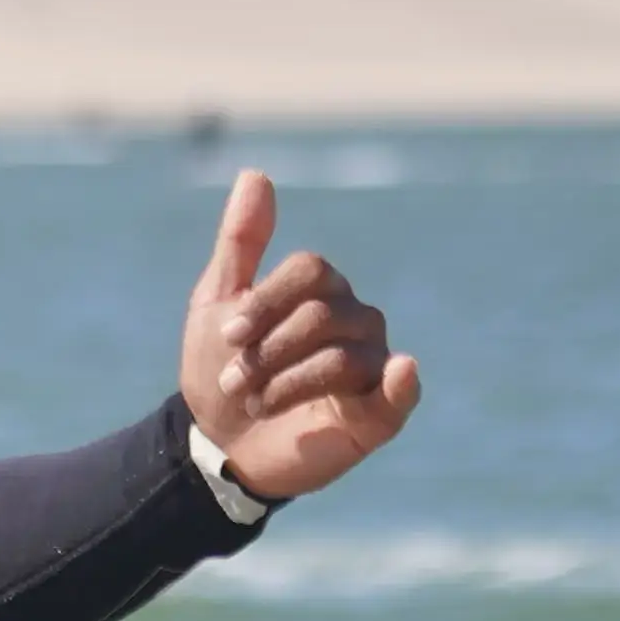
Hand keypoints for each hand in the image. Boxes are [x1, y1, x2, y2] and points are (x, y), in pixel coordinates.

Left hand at [181, 170, 422, 500]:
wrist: (217, 446)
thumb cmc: (220, 371)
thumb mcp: (217, 303)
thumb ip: (241, 242)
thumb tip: (255, 174)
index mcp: (321, 292)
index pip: (310, 272)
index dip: (265, 302)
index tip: (228, 336)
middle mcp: (355, 320)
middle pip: (322, 314)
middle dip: (267, 351)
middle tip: (235, 382)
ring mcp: (371, 365)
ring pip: (342, 355)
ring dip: (287, 381)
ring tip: (256, 402)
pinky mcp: (378, 413)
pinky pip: (400, 391)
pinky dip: (402, 381)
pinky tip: (402, 372)